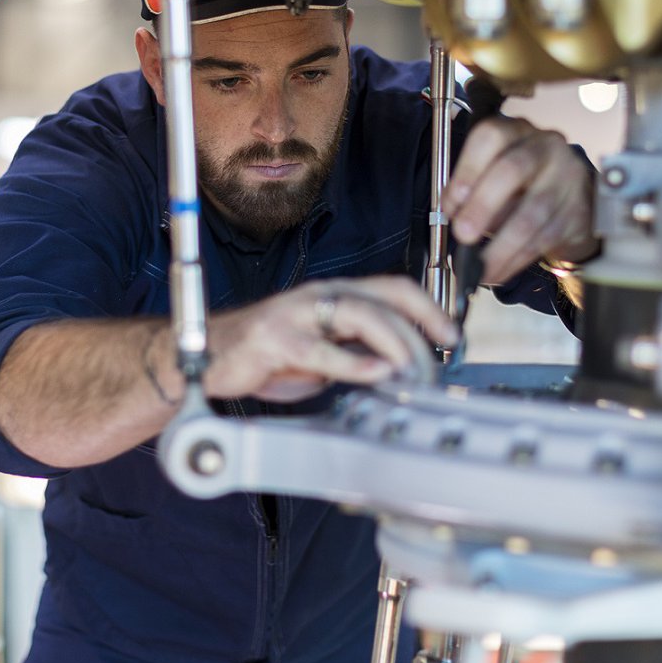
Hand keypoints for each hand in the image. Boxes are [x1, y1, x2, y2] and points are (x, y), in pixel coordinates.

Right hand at [201, 276, 457, 401]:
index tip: (451, 335)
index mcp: (334, 294)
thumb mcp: (325, 351)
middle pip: (384, 299)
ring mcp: (297, 314)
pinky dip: (355, 363)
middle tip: (439, 358)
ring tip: (414, 367)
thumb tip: (401, 365)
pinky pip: (323, 351)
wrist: (210, 357)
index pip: (393, 288)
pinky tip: (377, 373)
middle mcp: (319, 295)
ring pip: (360, 315)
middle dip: (421, 327)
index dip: (427, 308)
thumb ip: (358, 350)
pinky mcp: (276, 339)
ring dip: (395, 342)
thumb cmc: (267, 353)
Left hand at [444, 116, 598, 286]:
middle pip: (514, 169)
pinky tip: (498, 271)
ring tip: (479, 267)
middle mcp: (545, 147)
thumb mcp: (493, 177)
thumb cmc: (523, 185)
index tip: (450, 205)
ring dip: (500, 246)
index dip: (466, 171)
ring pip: (532, 212)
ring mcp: (567, 177)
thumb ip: (472, 190)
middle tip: (463, 235)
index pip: (490, 136)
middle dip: (483, 206)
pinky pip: (544, 238)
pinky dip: (516, 259)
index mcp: (516, 131)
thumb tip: (454, 217)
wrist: (572, 199)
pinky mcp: (579, 209)